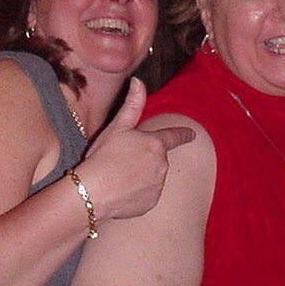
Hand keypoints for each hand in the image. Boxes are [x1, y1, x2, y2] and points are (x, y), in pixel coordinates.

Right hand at [76, 77, 195, 219]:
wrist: (92, 193)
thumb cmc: (103, 157)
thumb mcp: (117, 127)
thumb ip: (132, 105)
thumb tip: (139, 81)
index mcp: (155, 144)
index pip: (174, 136)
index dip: (183, 134)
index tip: (192, 135)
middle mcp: (162, 165)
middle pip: (158, 158)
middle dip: (146, 157)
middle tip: (122, 160)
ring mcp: (158, 186)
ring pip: (152, 177)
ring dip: (141, 175)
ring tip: (118, 176)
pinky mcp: (151, 203)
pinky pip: (147, 195)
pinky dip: (137, 192)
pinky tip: (120, 191)